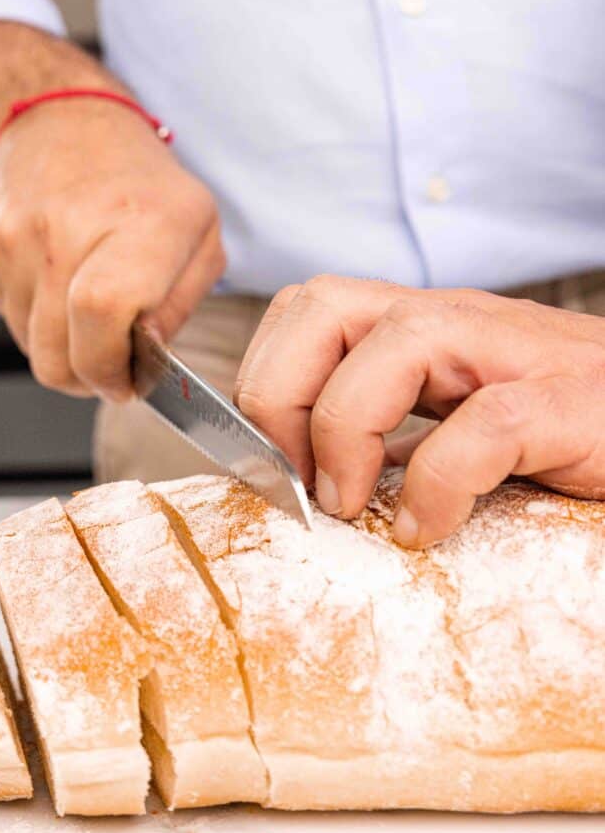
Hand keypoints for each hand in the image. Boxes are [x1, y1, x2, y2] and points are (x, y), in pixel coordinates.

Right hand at [0, 98, 224, 400]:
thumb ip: (181, 306)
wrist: (65, 122)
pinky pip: (9, 320)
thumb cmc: (144, 187)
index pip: (103, 315)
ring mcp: (13, 239)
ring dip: (66, 351)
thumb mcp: (200, 235)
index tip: (128, 380)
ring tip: (91, 314)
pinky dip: (40, 321)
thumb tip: (147, 360)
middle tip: (114, 363)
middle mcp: (66, 229)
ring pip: (33, 348)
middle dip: (90, 378)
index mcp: (138, 223)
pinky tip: (62, 285)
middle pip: (60, 355)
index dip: (113, 367)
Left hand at [234, 276, 604, 546]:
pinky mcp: (570, 403)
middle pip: (324, 303)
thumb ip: (396, 433)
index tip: (268, 463)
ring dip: (343, 432)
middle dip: (279, 395)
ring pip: (397, 342)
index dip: (263, 380)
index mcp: (424, 330)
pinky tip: (427, 529)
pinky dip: (437, 486)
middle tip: (296, 479)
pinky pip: (487, 425)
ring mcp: (517, 355)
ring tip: (350, 505)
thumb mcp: (458, 424)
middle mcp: (460, 325)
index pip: (307, 310)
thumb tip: (313, 479)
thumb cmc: (566, 435)